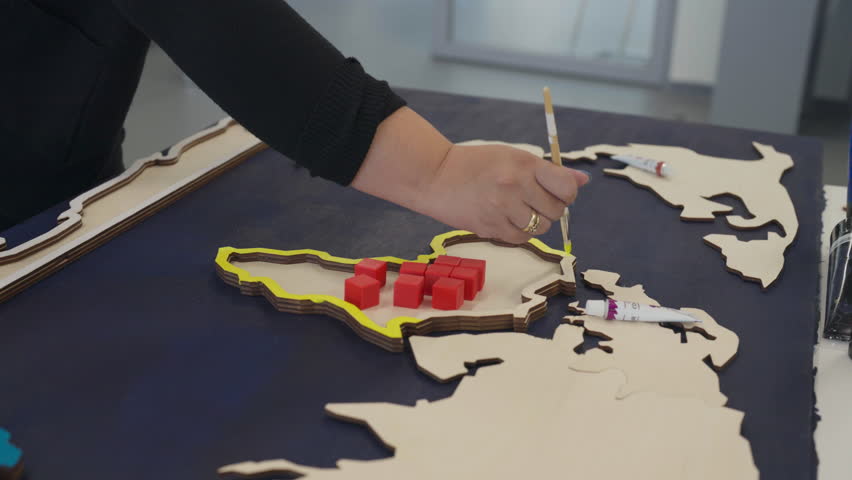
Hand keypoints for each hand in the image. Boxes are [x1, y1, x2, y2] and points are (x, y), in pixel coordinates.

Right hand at [418, 143, 588, 242]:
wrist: (435, 176)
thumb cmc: (476, 164)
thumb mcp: (512, 156)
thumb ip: (548, 171)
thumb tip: (582, 181)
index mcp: (524, 163)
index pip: (566, 187)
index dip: (567, 193)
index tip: (557, 192)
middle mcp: (515, 186)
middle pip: (556, 211)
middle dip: (550, 209)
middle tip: (532, 200)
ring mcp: (502, 209)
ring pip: (540, 228)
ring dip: (534, 222)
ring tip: (516, 209)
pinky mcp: (490, 227)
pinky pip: (520, 238)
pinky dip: (519, 232)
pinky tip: (505, 218)